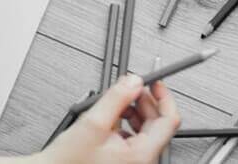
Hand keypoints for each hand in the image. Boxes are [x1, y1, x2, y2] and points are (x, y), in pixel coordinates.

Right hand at [37, 76, 179, 163]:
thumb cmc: (67, 162)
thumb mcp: (93, 123)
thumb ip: (116, 98)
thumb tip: (134, 81)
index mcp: (142, 155)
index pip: (169, 120)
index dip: (164, 97)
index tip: (155, 83)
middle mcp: (141, 161)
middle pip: (157, 124)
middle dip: (144, 102)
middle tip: (130, 88)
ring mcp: (132, 162)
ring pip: (145, 131)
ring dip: (133, 112)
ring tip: (116, 104)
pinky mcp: (122, 162)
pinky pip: (132, 139)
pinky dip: (124, 125)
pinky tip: (108, 120)